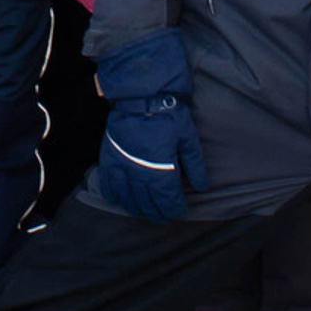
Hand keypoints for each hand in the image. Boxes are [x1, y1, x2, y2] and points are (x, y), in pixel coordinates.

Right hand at [92, 29, 206, 222]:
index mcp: (161, 170)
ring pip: (128, 199)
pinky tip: (120, 199)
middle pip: (148, 204)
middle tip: (164, 215)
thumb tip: (201, 187)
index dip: (175, 209)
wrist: (140, 94)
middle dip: (158, 213)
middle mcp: (140, 174)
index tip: (179, 210)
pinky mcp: (109, 158)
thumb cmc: (167, 114)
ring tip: (144, 211)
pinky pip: (108, 184)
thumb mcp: (187, 138)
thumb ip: (194, 165)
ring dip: (138, 208)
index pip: (168, 201)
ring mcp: (122, 167)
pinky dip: (114, 194)